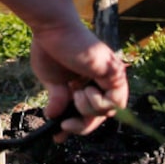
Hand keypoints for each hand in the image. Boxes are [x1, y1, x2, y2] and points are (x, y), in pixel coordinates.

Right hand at [27, 20, 129, 138]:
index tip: (59, 134)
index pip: (89, 110)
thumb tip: (54, 118)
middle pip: (100, 115)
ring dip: (87, 110)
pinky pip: (114, 104)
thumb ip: (58, 99)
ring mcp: (110, 76)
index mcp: (88, 80)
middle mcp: (102, 80)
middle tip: (64, 126)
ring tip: (75, 93)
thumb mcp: (52, 82)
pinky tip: (83, 90)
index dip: (76, 125)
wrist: (52, 28)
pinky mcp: (114, 73)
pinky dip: (97, 104)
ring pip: (108, 112)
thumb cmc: (50, 47)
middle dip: (81, 125)